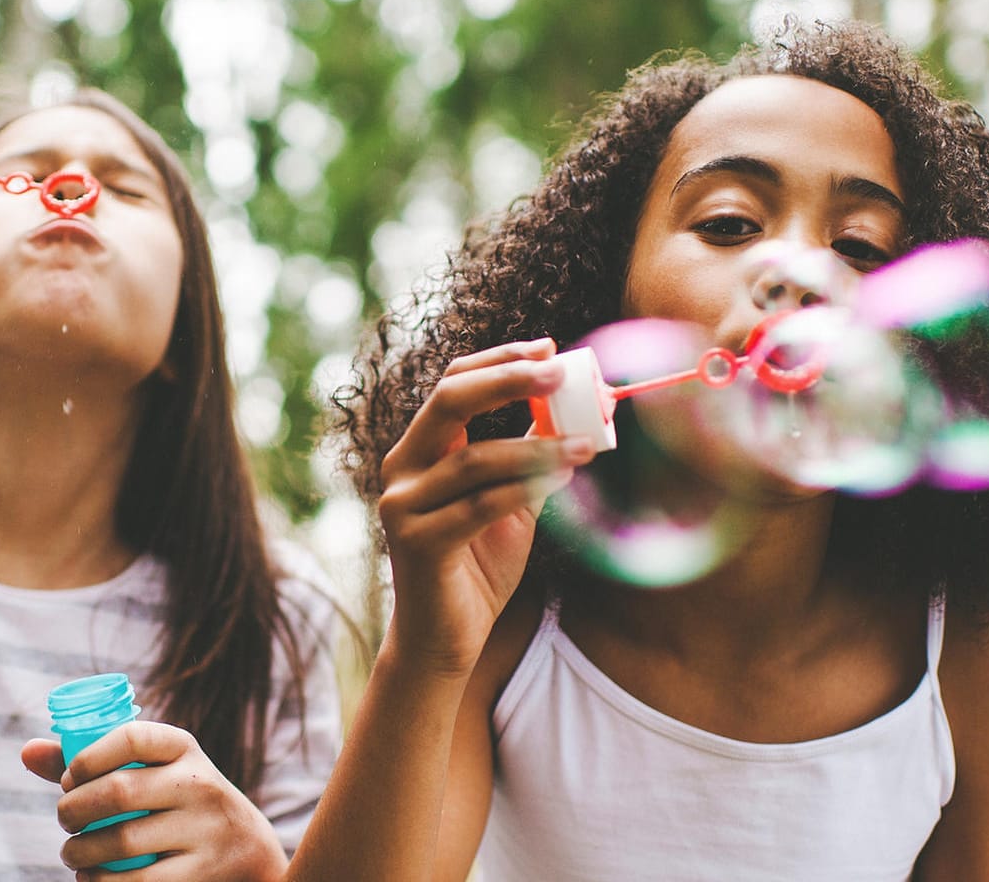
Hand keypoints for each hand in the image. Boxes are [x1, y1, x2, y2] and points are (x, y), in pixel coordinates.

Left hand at [20, 722, 286, 881]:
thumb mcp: (155, 773)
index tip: (69, 779)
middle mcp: (201, 784)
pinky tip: (90, 880)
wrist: (250, 853)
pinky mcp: (202, 875)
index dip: (88, 756)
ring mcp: (206, 831)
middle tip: (64, 822)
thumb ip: (93, 762)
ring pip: (122, 841)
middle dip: (73, 810)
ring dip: (79, 852)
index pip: (131, 736)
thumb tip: (26, 751)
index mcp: (185, 749)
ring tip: (72, 854)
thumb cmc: (180, 805)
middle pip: (119, 792)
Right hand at [376, 339, 597, 675]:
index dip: (499, 360)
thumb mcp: (508, 500)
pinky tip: (562, 478)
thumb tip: (571, 409)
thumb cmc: (478, 566)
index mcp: (419, 451)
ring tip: (587, 444)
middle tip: (560, 371)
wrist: (445, 640)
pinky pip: (479, 506)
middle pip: (449, 402)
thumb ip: (526, 457)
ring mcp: (403, 506)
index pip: (452, 384)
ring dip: (536, 446)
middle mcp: (401, 469)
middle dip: (508, 379)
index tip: (550, 348)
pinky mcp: (419, 543)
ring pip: (474, 458)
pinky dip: (524, 488)